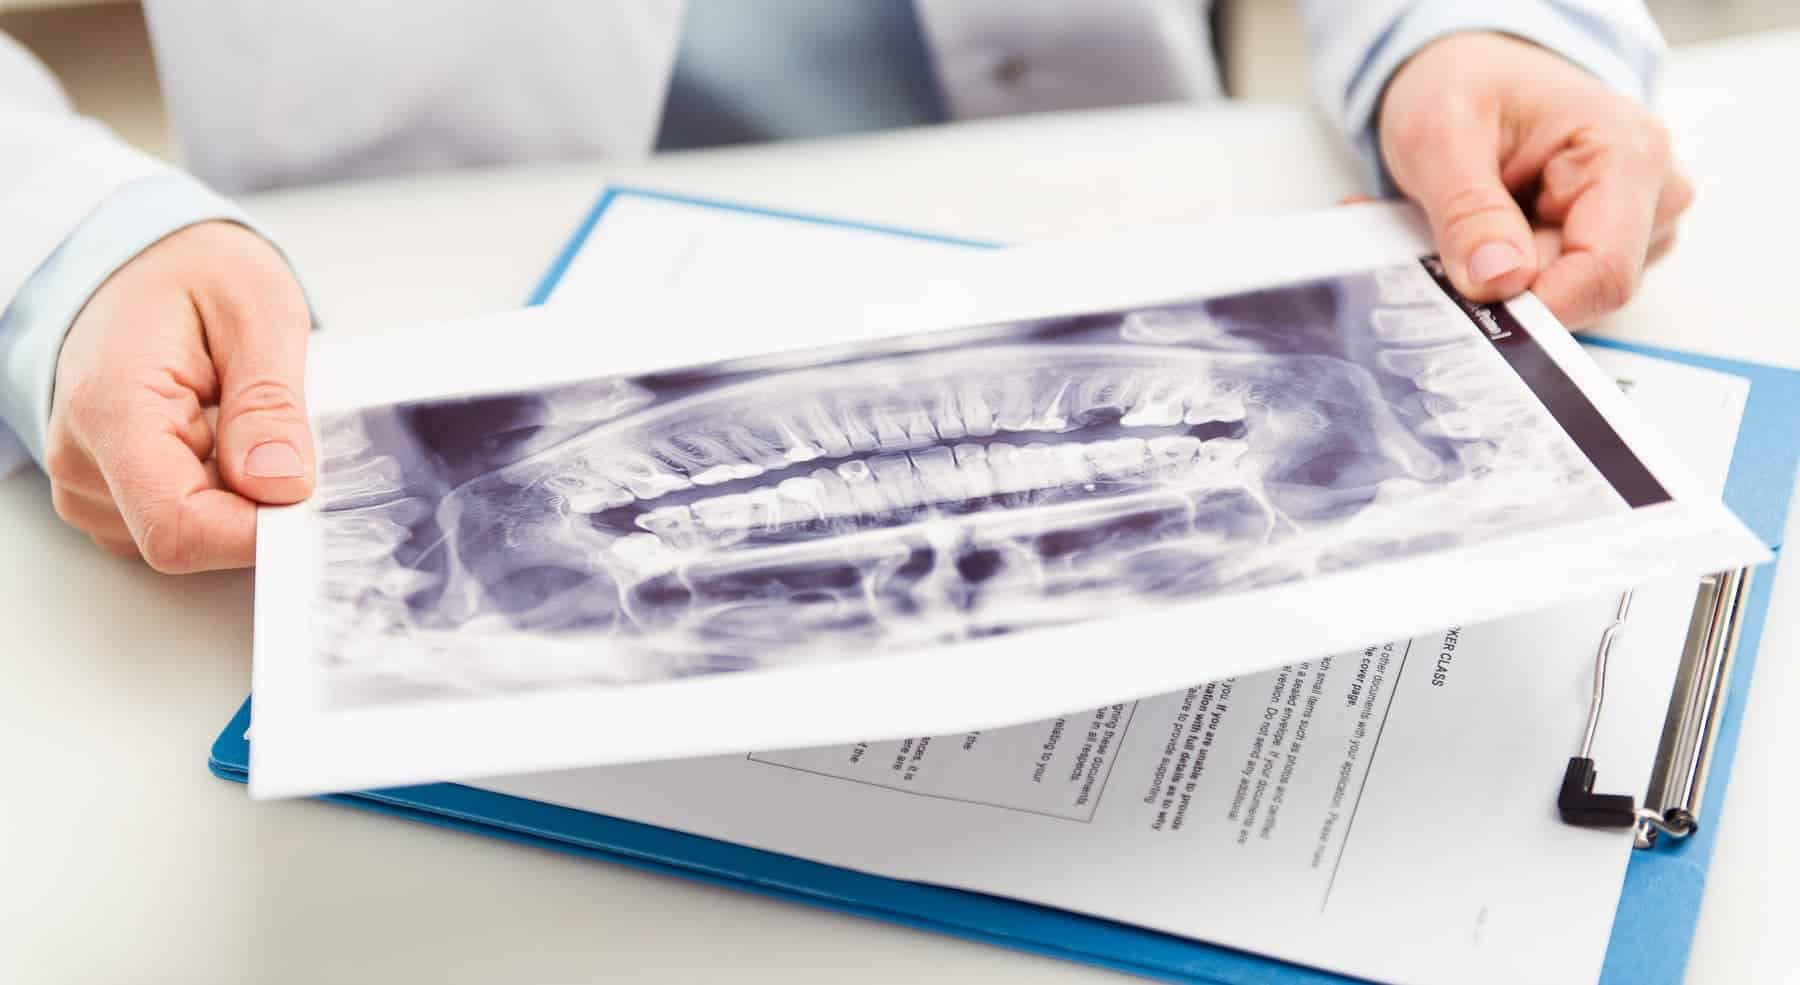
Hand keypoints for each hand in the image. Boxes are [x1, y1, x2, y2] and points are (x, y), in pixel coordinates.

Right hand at [45, 221, 313, 571]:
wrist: (141, 263)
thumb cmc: (195, 275)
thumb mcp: (259, 313)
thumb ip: (269, 404)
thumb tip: (282, 485)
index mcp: (110, 410)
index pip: (178, 527)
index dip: (256, 531)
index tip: (309, 498)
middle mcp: (81, 460)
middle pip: (190, 539)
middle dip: (255, 503)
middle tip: (282, 432)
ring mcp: (88, 484)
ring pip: (191, 540)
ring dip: (238, 495)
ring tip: (239, 420)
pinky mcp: (107, 496)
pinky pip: (181, 526)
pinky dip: (220, 494)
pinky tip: (223, 439)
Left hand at [1378, 32, 1691, 327]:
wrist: (1476, 73)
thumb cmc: (1465, 87)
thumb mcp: (1438, 134)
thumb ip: (1467, 210)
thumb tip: (1499, 281)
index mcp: (1628, 153)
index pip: (1603, 272)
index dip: (1535, 309)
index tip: (1471, 310)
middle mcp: (1654, 193)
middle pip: (1583, 290)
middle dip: (1507, 288)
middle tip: (1444, 248)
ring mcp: (1639, 225)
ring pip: (1569, 298)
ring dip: (1505, 281)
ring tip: (1468, 224)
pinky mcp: (1614, 246)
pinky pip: (1559, 291)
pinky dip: (1511, 278)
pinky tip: (1489, 235)